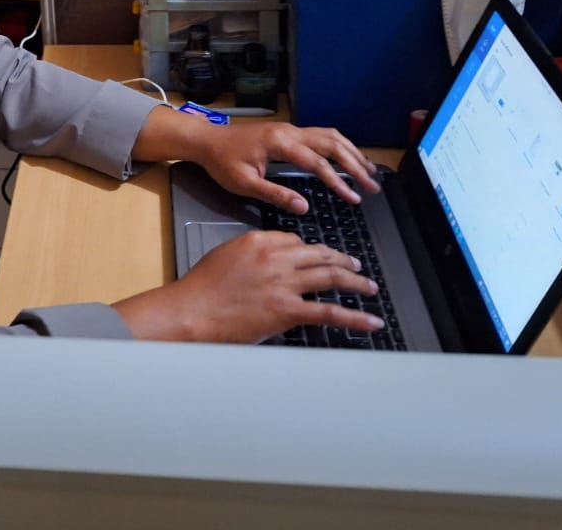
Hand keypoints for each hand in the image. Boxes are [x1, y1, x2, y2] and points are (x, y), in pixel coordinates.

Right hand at [114, 230, 381, 342]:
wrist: (192, 310)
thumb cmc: (201, 287)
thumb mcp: (226, 255)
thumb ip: (251, 253)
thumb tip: (269, 262)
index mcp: (259, 240)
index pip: (296, 240)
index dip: (313, 249)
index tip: (321, 256)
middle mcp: (277, 258)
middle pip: (320, 254)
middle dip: (342, 259)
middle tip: (355, 264)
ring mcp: (285, 284)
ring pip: (331, 277)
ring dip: (355, 281)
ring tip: (368, 286)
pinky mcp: (288, 311)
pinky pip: (329, 312)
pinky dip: (354, 317)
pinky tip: (370, 321)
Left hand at [193, 118, 379, 212]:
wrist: (207, 140)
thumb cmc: (222, 162)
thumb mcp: (244, 183)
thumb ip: (275, 195)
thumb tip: (304, 208)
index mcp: (279, 143)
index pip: (317, 162)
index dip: (338, 181)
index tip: (353, 198)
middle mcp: (290, 131)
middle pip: (332, 144)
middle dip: (355, 164)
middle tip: (372, 185)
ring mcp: (290, 129)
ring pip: (330, 136)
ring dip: (352, 152)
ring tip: (370, 172)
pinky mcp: (289, 132)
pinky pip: (322, 135)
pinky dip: (340, 146)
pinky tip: (349, 158)